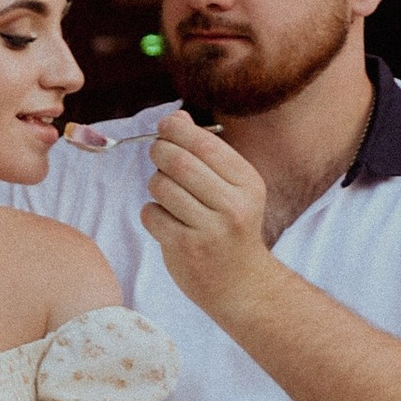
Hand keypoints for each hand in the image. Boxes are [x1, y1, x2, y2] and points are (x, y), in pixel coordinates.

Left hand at [140, 120, 273, 319]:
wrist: (241, 284)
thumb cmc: (231, 226)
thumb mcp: (233, 188)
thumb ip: (206, 151)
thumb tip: (176, 117)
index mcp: (248, 183)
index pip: (204, 144)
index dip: (176, 130)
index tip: (165, 128)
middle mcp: (233, 205)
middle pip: (178, 161)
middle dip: (159, 152)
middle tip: (157, 155)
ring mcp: (210, 230)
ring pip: (161, 187)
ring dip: (156, 185)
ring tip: (168, 195)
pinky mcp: (187, 249)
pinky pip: (152, 215)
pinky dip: (152, 213)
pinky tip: (167, 220)